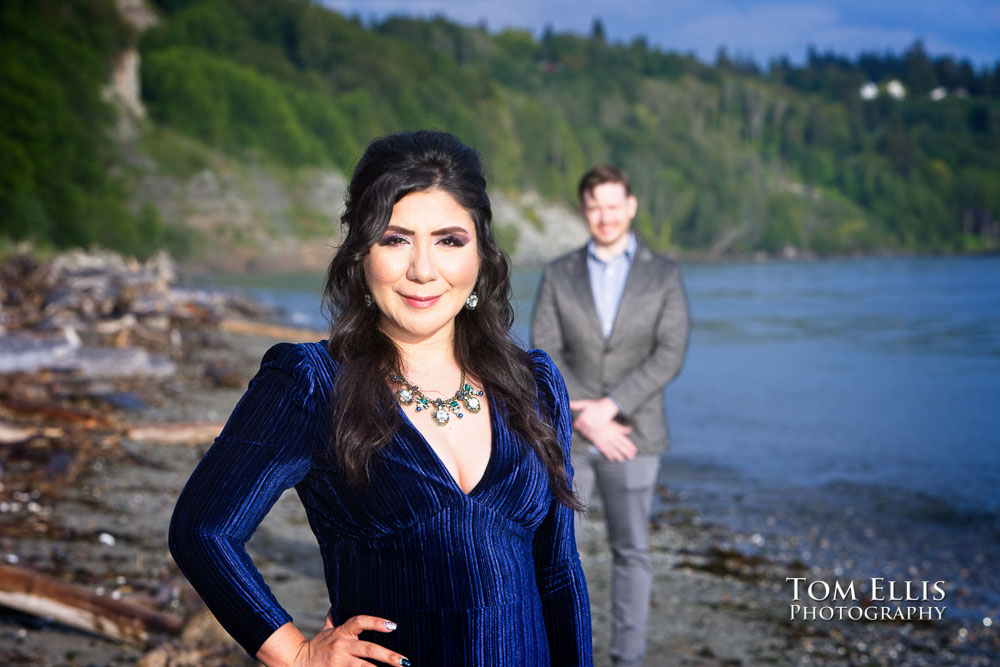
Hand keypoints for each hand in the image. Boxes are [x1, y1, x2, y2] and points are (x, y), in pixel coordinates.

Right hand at [293, 614, 409, 666]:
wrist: (297, 664)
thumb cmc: (316, 647)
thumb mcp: (325, 631)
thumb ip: (334, 619)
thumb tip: (337, 604)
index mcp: (341, 632)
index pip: (359, 622)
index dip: (376, 622)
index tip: (393, 626)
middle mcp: (341, 646)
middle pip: (368, 649)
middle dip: (388, 656)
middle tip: (404, 661)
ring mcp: (339, 662)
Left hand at [569, 397, 619, 434]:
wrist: (607, 407)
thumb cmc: (596, 405)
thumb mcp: (585, 403)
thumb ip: (575, 405)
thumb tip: (568, 403)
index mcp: (582, 419)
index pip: (576, 425)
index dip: (577, 423)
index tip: (580, 420)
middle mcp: (587, 425)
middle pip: (580, 429)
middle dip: (582, 426)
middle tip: (587, 420)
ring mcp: (593, 428)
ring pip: (586, 432)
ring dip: (586, 430)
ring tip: (590, 423)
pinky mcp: (598, 430)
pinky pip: (592, 434)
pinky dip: (591, 432)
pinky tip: (594, 426)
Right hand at [588, 421, 636, 461]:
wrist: (592, 424)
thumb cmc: (603, 423)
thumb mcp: (614, 424)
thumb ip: (622, 428)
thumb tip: (630, 430)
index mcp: (616, 433)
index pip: (625, 441)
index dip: (630, 446)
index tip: (634, 450)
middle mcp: (612, 438)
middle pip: (621, 447)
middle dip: (627, 453)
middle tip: (631, 457)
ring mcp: (606, 442)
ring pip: (614, 451)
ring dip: (618, 456)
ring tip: (622, 460)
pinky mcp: (600, 445)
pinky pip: (606, 452)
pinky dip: (609, 456)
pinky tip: (612, 459)